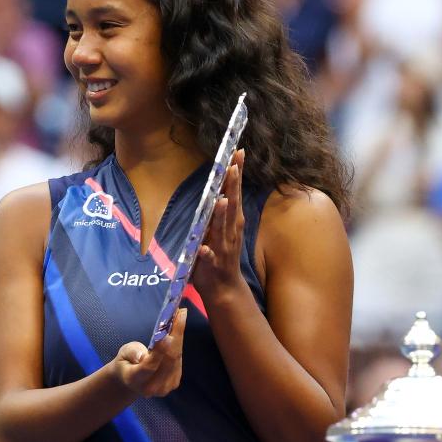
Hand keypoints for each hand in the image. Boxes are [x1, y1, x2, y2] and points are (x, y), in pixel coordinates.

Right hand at [113, 308, 186, 396]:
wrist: (131, 382)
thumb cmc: (125, 362)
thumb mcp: (123, 353)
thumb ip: (132, 352)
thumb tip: (142, 355)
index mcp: (135, 380)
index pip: (149, 366)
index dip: (159, 352)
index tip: (166, 335)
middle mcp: (152, 387)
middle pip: (168, 360)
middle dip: (176, 335)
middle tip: (180, 313)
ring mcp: (165, 387)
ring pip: (176, 359)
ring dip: (179, 336)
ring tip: (181, 316)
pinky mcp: (174, 383)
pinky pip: (178, 360)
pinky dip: (179, 344)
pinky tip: (178, 330)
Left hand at [193, 149, 248, 300]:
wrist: (224, 288)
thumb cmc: (220, 254)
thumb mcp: (221, 228)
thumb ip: (221, 209)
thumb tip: (219, 186)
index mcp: (232, 220)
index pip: (234, 191)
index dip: (236, 172)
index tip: (238, 152)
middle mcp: (230, 231)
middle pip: (233, 204)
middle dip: (233, 185)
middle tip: (233, 165)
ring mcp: (223, 247)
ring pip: (222, 228)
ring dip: (222, 215)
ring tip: (223, 199)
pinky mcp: (213, 264)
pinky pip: (208, 257)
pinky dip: (206, 252)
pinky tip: (202, 247)